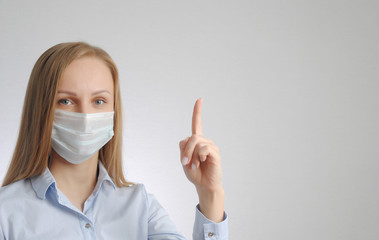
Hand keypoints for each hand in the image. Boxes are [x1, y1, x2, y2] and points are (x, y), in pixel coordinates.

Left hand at [179, 98, 224, 221]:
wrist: (204, 185)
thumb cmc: (195, 174)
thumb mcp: (184, 160)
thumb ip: (183, 148)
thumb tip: (191, 139)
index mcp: (197, 142)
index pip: (197, 124)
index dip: (197, 112)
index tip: (200, 99)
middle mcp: (205, 141)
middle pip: (191, 138)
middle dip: (186, 151)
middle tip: (186, 163)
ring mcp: (211, 146)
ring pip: (196, 143)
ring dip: (192, 156)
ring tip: (195, 166)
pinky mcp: (215, 153)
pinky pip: (204, 149)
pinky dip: (199, 157)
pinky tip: (202, 163)